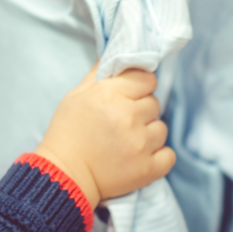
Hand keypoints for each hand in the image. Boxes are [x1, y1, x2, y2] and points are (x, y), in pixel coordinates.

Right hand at [33, 65, 173, 208]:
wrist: (63, 175)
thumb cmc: (66, 134)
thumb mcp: (75, 96)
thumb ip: (98, 74)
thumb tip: (115, 56)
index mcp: (109, 94)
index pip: (146, 78)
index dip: (138, 86)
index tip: (129, 95)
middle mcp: (128, 116)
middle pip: (154, 102)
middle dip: (141, 109)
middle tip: (123, 120)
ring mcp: (140, 144)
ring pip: (162, 128)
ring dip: (149, 132)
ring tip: (128, 140)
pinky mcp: (147, 169)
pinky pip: (169, 155)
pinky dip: (159, 155)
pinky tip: (141, 155)